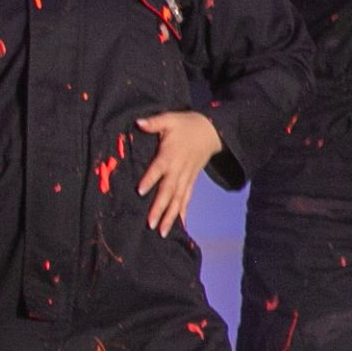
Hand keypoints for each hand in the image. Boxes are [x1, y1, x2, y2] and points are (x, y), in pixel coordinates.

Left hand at [136, 111, 222, 233]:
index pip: (159, 168)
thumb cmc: (186, 124)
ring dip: (170, 215)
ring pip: (179, 199)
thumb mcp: (170, 119)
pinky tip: (178, 225)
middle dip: (160, 207)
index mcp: (171, 154)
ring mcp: (187, 177)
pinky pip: (187, 198)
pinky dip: (182, 212)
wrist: (213, 131)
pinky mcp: (192, 181)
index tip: (141, 191)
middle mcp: (179, 169)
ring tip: (162, 231)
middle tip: (151, 224)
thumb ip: (154, 122)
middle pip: (169, 190)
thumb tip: (138, 122)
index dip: (151, 179)